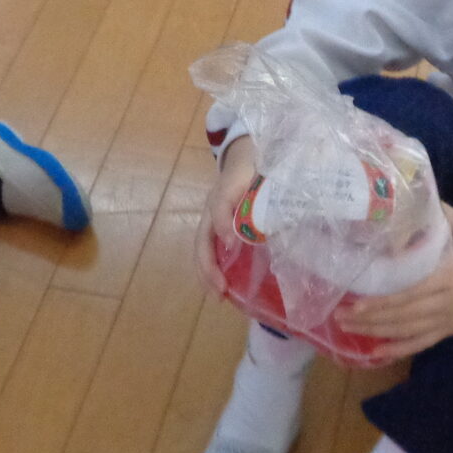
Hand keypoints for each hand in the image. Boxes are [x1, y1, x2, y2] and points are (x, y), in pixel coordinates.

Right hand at [195, 136, 257, 296]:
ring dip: (208, 274)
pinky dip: (215, 271)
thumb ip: (243, 198)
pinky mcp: (221, 231)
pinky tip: (226, 287)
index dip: (223, 227)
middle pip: (202, 243)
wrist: (246, 157)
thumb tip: (232, 239)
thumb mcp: (251, 176)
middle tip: (219, 292)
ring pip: (204, 251)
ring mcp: (214, 223)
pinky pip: (212, 252)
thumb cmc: (251, 169)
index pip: (217, 211)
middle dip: (207, 268)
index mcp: (219, 196)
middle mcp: (212, 213)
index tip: (232, 246)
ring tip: (219, 296)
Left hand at [336, 206, 452, 361]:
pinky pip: (423, 342)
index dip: (379, 302)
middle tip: (338, 317)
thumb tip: (407, 199)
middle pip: (401, 316)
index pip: (407, 294)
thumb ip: (437, 214)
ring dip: (376, 332)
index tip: (353, 301)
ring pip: (408, 331)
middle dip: (368, 318)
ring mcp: (449, 319)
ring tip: (349, 330)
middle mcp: (445, 301)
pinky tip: (378, 353)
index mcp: (448, 275)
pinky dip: (400, 349)